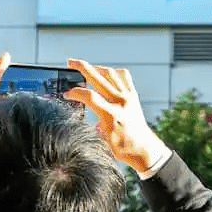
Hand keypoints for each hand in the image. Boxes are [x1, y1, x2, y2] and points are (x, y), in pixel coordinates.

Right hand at [63, 59, 168, 174]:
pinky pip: (124, 77)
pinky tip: (107, 75)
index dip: (75, 93)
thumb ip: (96, 125)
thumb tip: (91, 118)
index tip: (67, 94)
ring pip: (111, 74)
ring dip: (97, 68)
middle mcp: (121, 102)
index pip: (90, 96)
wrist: (145, 150)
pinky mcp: (133, 96)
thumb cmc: (125, 148)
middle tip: (71, 62)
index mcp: (112, 114)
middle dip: (82, 67)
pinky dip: (114, 73)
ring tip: (87, 68)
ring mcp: (128, 97)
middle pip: (99, 78)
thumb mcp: (104, 140)